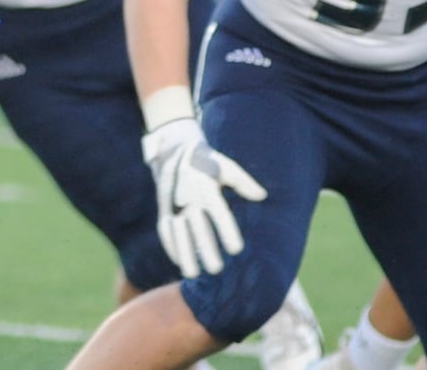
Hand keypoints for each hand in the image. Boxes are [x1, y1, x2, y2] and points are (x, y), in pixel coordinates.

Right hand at [142, 117, 266, 277]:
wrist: (175, 152)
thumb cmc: (209, 163)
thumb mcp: (227, 167)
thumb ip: (244, 182)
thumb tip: (262, 195)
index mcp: (206, 186)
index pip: (218, 212)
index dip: (226, 231)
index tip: (236, 249)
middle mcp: (188, 197)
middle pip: (197, 227)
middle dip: (205, 248)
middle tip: (216, 269)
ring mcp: (173, 204)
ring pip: (178, 233)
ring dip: (184, 254)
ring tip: (193, 275)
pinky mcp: (164, 209)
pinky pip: (165, 230)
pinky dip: (171, 247)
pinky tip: (179, 263)